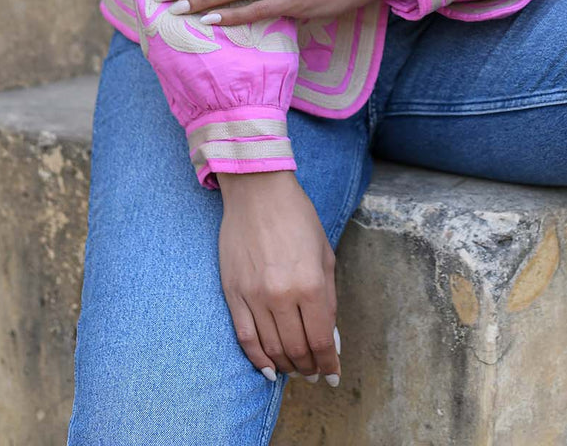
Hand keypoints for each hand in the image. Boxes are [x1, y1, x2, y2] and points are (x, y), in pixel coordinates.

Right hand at [217, 169, 341, 384]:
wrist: (258, 191)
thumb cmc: (297, 217)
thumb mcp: (324, 253)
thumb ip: (329, 297)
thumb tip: (330, 336)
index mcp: (310, 282)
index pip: (321, 339)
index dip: (329, 362)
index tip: (333, 375)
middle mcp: (281, 294)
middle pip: (297, 349)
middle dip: (309, 367)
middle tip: (315, 373)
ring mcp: (254, 296)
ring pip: (271, 349)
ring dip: (287, 366)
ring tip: (296, 370)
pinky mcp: (233, 293)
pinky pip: (245, 338)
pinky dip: (257, 360)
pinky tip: (268, 369)